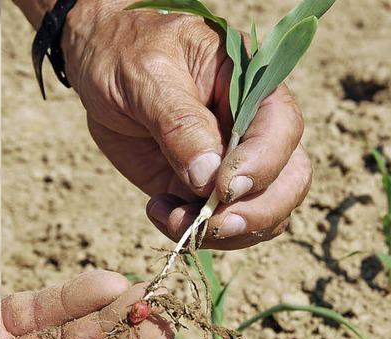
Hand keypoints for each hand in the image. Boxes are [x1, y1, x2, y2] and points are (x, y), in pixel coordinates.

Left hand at [61, 0, 311, 249]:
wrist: (100, 64)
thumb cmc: (126, 53)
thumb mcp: (146, 75)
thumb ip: (180, 123)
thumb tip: (208, 178)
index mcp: (252, 84)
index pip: (283, 129)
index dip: (261, 165)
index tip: (221, 188)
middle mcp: (254, 127)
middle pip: (289, 180)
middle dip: (256, 213)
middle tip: (211, 225)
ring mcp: (234, 162)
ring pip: (263, 212)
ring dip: (223, 232)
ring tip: (168, 216)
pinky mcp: (207, 188)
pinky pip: (222, 225)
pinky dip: (196, 232)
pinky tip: (159, 210)